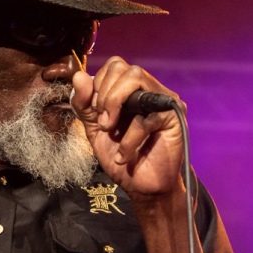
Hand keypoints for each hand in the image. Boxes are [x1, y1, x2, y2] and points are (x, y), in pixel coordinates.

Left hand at [71, 57, 186, 196]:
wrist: (142, 187)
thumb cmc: (120, 156)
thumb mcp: (94, 128)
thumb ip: (84, 103)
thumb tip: (78, 75)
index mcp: (131, 90)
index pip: (113, 65)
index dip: (98, 85)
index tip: (95, 113)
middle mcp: (149, 90)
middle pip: (122, 67)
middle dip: (104, 95)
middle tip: (103, 123)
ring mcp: (164, 100)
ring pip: (135, 78)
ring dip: (114, 105)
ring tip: (110, 130)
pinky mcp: (174, 117)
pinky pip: (145, 115)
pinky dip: (129, 139)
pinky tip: (125, 156)